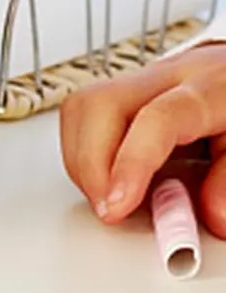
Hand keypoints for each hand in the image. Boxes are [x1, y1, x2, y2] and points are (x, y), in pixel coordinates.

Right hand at [60, 44, 225, 229]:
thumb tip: (212, 213)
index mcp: (210, 89)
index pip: (158, 118)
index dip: (131, 163)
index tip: (118, 206)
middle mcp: (167, 78)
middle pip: (101, 104)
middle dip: (90, 164)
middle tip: (107, 206)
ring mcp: (139, 81)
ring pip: (81, 108)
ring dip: (82, 162)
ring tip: (109, 195)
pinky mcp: (119, 93)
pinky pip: (79, 116)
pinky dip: (82, 155)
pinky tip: (106, 177)